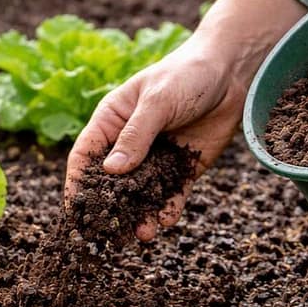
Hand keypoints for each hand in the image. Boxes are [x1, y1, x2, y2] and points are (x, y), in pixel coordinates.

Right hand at [65, 52, 244, 240]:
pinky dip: (168, 208)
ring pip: (141, 193)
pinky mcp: (181, 167)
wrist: (232, 72)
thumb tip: (111, 171)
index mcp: (111, 121)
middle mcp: (129, 143)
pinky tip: (167, 221)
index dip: (77, 183)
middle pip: (112, 182)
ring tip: (144, 234)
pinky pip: (171, 193)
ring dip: (140, 214)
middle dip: (110, 209)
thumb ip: (136, 136)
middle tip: (108, 234)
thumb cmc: (185, 74)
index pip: (85, 157)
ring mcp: (155, 158)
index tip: (75, 210)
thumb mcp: (158, 102)